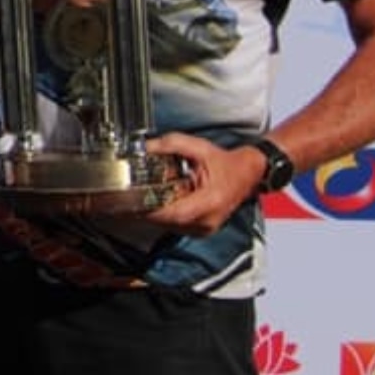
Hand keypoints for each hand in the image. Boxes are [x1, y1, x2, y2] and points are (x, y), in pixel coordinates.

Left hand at [142, 133, 266, 235]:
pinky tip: (156, 204)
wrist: (247, 174)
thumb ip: (171, 144)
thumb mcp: (198, 147)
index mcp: (210, 202)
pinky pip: (177, 227)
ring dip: (154, 215)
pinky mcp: (203, 230)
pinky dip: (165, 217)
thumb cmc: (225, 163)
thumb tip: (146, 147)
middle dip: (146, 211)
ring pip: (171, 227)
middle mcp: (208, 220)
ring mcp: (206, 228)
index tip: (132, 202)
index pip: (174, 214)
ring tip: (138, 201)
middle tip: (126, 201)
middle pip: (168, 222)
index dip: (151, 210)